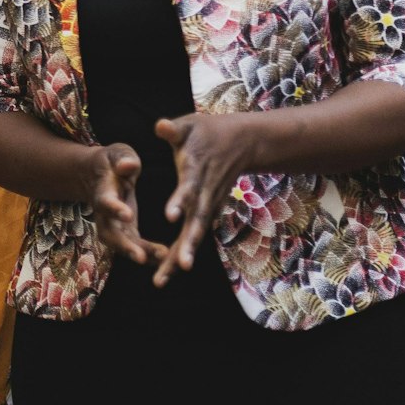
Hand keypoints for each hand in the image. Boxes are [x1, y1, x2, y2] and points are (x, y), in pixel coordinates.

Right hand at [83, 143, 166, 269]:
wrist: (98, 175)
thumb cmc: (113, 161)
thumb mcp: (118, 154)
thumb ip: (123, 159)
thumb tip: (129, 165)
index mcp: (103, 191)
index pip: (105, 202)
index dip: (115, 209)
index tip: (127, 215)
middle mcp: (103, 213)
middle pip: (109, 233)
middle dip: (124, 246)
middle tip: (140, 257)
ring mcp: (112, 225)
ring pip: (121, 245)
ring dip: (139, 254)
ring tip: (162, 259)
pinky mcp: (124, 232)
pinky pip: (134, 247)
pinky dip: (148, 255)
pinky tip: (167, 259)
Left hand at [151, 114, 260, 285]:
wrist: (243, 142)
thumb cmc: (209, 131)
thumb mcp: (190, 125)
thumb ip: (173, 129)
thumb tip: (161, 125)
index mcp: (196, 170)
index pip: (188, 187)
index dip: (180, 201)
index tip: (170, 217)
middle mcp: (204, 193)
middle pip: (196, 221)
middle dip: (186, 244)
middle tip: (178, 267)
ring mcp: (208, 204)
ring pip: (194, 234)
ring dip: (180, 256)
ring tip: (162, 279)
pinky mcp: (207, 211)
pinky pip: (193, 235)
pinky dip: (181, 253)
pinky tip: (167, 273)